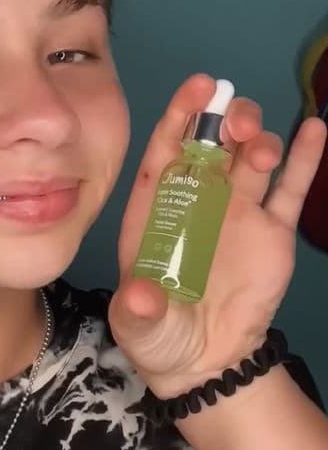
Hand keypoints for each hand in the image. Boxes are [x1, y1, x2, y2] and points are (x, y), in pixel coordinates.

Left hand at [108, 74, 326, 397]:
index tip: (198, 86)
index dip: (180, 116)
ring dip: (258, 140)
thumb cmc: (158, 336)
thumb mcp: (139, 326)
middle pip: (212, 146)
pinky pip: (289, 189)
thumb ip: (138, 310)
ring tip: (260, 149)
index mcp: (157, 210)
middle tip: (236, 121)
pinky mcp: (272, 232)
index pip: (166, 152)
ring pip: (250, 160)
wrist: (205, 362)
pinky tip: (314, 128)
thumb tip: (141, 298)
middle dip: (224, 123)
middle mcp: (197, 201)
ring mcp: (237, 213)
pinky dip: (302, 158)